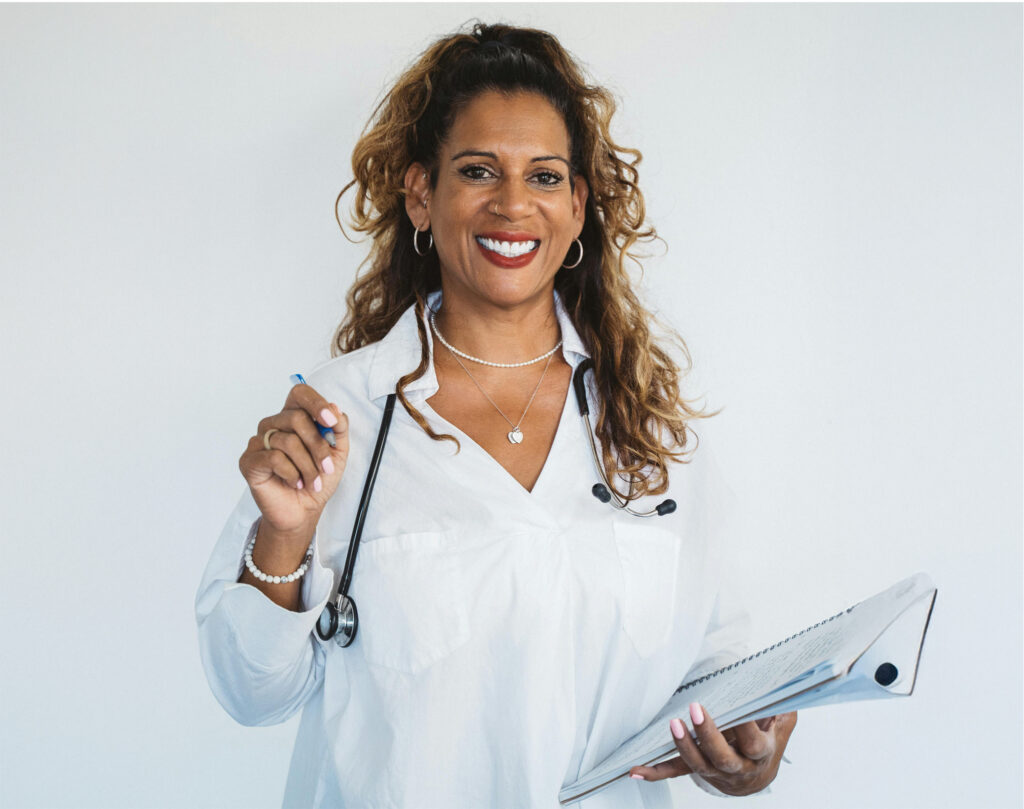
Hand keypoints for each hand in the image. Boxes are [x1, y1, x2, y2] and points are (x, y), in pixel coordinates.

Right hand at [238, 383, 349, 538]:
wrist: (304, 511)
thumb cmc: (318, 479)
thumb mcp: (338, 453)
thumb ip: (339, 428)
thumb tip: (334, 408)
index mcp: (294, 417)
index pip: (300, 394)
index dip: (316, 403)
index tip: (330, 421)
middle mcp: (273, 424)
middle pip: (297, 418)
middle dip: (318, 447)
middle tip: (327, 469)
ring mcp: (258, 441)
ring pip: (287, 441)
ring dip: (308, 466)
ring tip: (312, 482)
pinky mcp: (249, 460)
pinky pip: (274, 458)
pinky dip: (292, 474)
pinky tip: (296, 483)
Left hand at [628, 705, 796, 795]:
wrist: (757, 777)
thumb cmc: (767, 739)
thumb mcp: (782, 722)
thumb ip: (780, 704)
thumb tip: (779, 682)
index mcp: (760, 753)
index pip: (753, 743)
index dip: (745, 727)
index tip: (736, 707)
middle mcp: (737, 767)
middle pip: (723, 758)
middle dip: (709, 735)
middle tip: (696, 709)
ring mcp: (715, 772)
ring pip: (698, 765)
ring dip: (684, 747)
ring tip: (674, 724)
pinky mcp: (698, 771)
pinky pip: (676, 772)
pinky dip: (655, 772)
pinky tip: (635, 771)